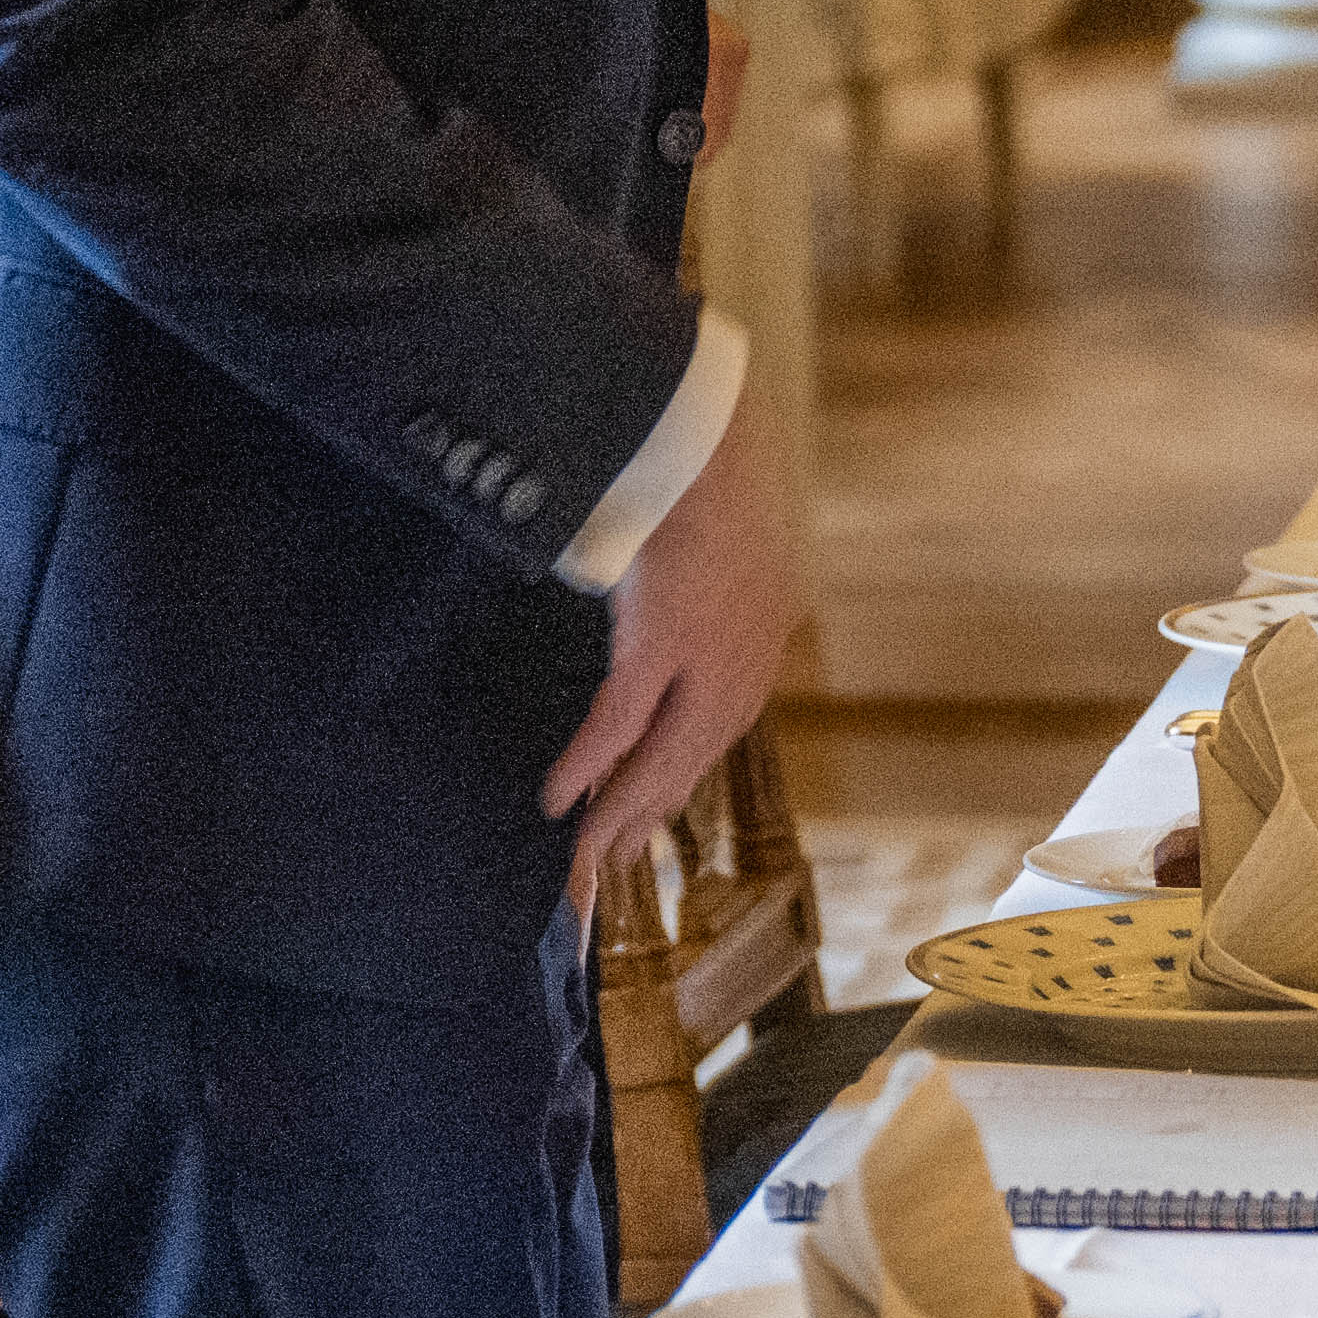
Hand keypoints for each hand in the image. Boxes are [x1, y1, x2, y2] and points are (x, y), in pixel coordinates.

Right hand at [545, 360, 802, 906]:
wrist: (710, 430)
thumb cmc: (705, 483)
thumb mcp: (717, 562)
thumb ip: (700, 614)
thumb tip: (659, 651)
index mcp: (756, 650)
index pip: (704, 745)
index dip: (660, 796)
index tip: (626, 841)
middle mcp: (742, 666)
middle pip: (682, 771)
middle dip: (635, 832)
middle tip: (592, 887)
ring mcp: (709, 656)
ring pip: (658, 760)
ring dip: (613, 815)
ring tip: (576, 862)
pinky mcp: (667, 636)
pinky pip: (623, 718)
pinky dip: (591, 763)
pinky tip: (561, 802)